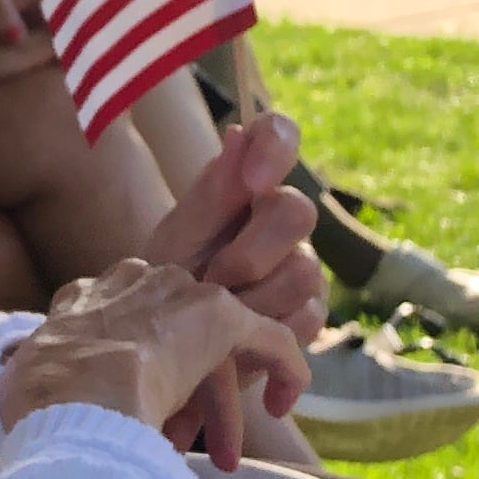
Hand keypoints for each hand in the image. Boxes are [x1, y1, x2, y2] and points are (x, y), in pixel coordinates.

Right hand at [0, 255, 309, 471]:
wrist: (74, 399)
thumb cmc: (41, 402)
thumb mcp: (20, 377)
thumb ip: (25, 366)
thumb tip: (11, 368)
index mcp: (83, 298)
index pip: (114, 305)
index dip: (127, 343)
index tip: (131, 384)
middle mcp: (132, 282)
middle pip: (172, 313)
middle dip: (181, 362)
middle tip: (186, 413)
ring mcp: (179, 296)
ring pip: (219, 330)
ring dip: (230, 377)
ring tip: (233, 427)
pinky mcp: (223, 319)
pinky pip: (271, 338)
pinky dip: (285, 369)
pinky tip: (283, 404)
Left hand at [142, 111, 327, 344]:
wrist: (168, 344)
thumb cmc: (169, 281)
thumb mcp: (176, 241)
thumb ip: (209, 195)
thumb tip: (237, 133)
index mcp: (246, 182)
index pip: (279, 134)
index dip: (275, 148)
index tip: (252, 182)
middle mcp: (280, 215)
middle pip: (297, 212)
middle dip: (249, 254)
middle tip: (211, 280)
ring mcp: (302, 262)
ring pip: (303, 271)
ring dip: (252, 301)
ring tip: (215, 316)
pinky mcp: (311, 309)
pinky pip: (308, 315)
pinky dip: (266, 331)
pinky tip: (239, 340)